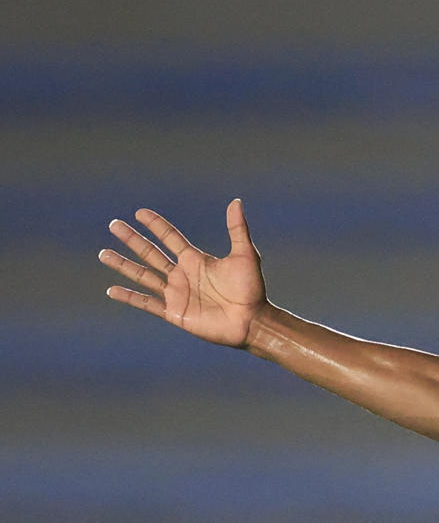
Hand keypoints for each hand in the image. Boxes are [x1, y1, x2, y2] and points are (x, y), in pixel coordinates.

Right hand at [99, 199, 264, 347]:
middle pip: (151, 253)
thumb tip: (236, 201)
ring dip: (123, 265)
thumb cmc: (252, 289)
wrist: (252, 321)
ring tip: (103, 254)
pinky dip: (129, 297)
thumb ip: (237, 229)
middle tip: (113, 224)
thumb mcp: (245, 255)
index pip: (170, 237)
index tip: (140, 212)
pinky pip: (147, 303)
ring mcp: (176, 293)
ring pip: (143, 275)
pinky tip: (111, 290)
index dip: (156, 224)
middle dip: (132, 239)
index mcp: (196, 260)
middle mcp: (182, 274)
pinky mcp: (175, 312)